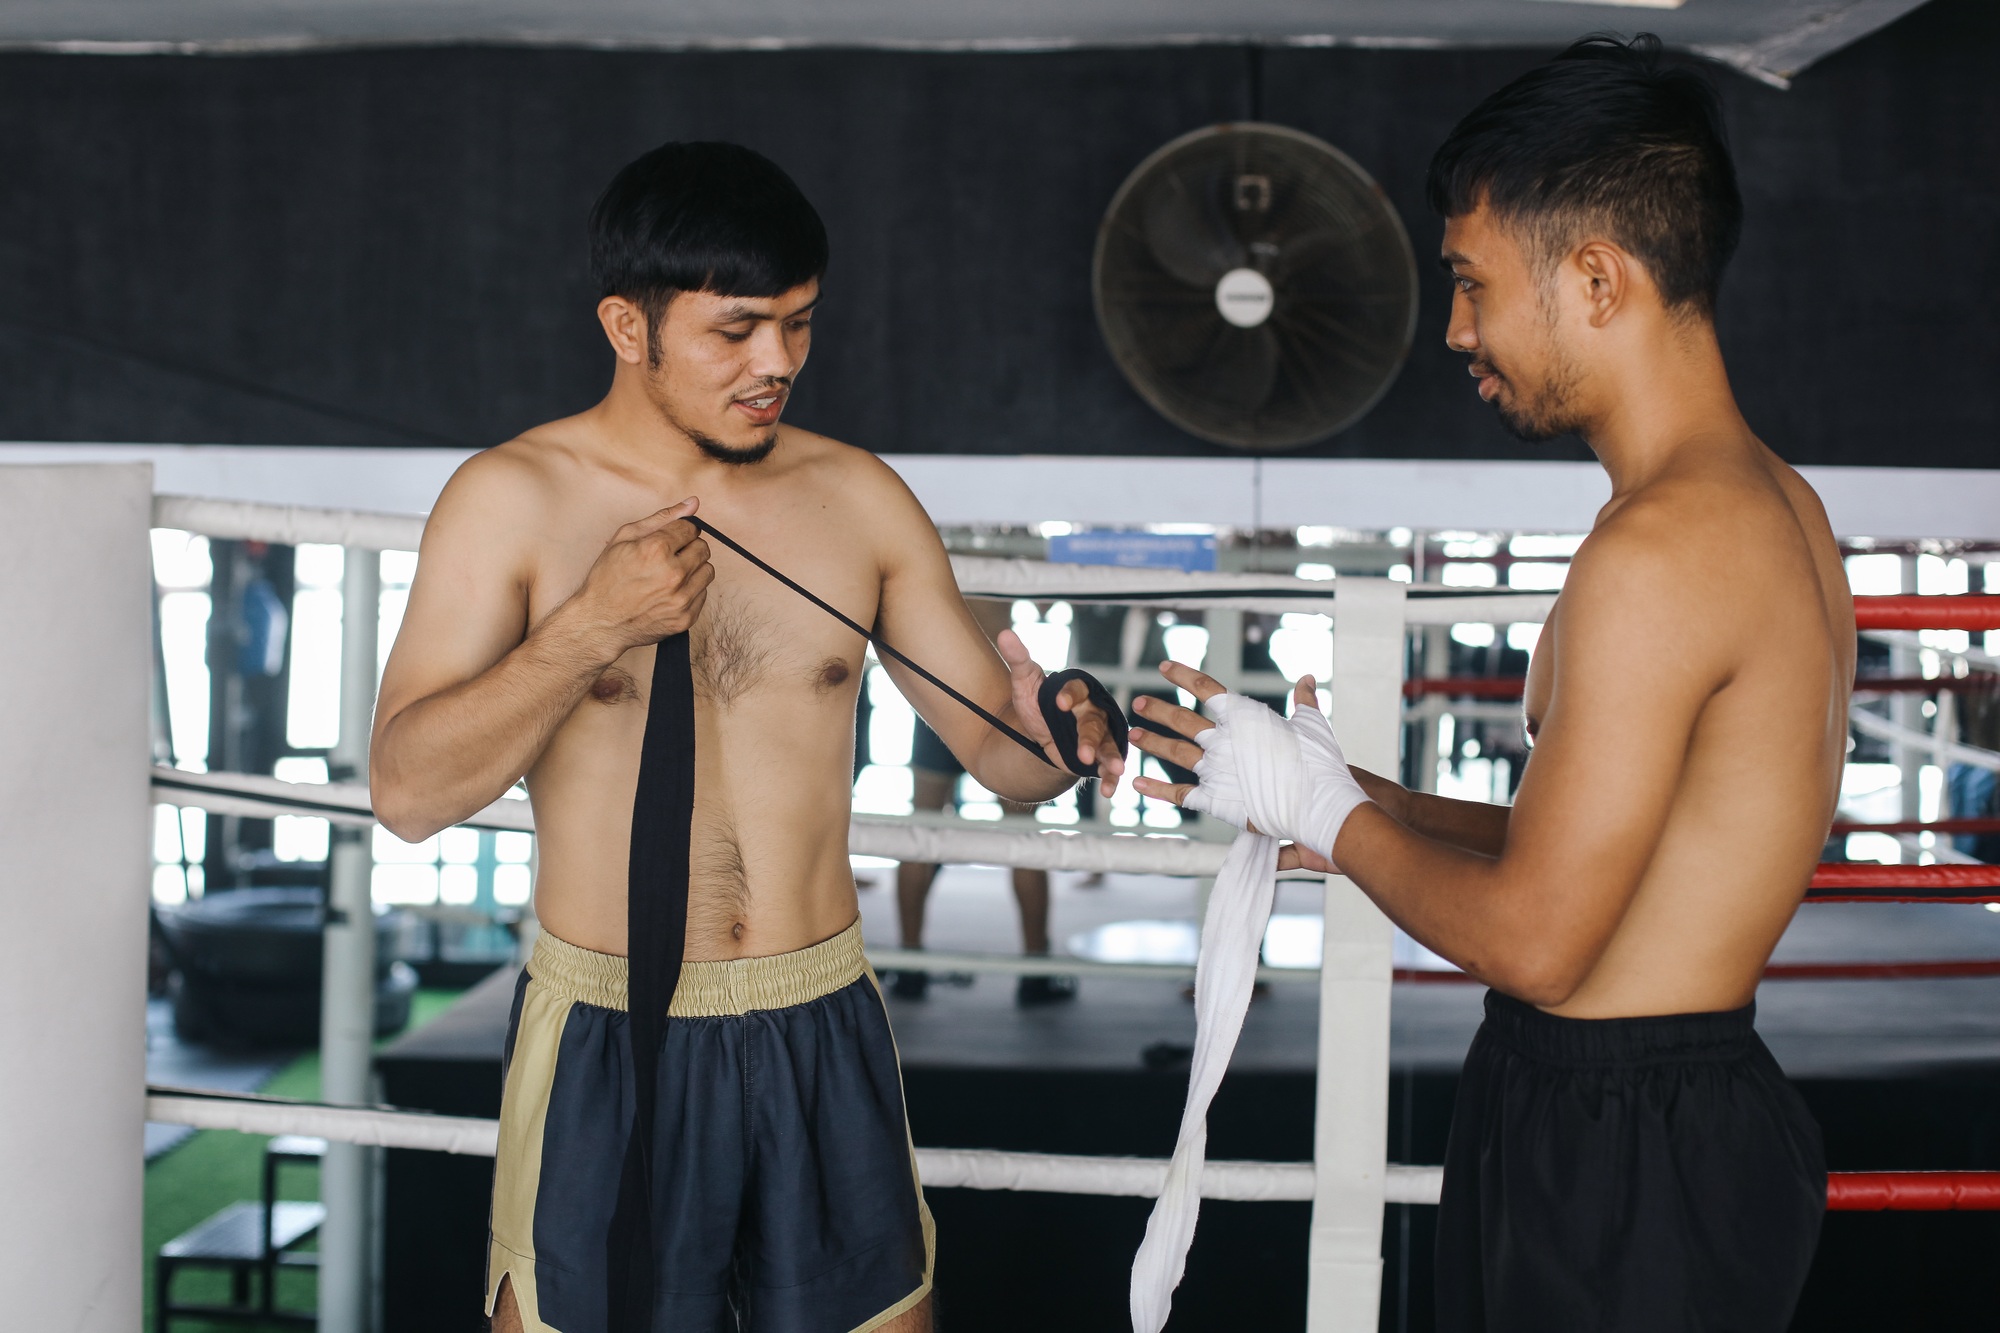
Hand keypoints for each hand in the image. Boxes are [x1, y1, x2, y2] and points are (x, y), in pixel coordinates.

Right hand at [570, 498, 714, 654]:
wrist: (599, 623)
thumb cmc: (607, 578)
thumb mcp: (625, 538)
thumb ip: (662, 518)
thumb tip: (694, 502)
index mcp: (656, 550)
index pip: (690, 529)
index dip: (678, 532)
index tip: (668, 540)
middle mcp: (673, 575)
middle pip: (703, 548)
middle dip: (688, 548)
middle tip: (667, 557)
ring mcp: (681, 599)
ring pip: (708, 570)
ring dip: (693, 569)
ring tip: (669, 575)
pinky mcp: (686, 618)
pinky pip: (703, 593)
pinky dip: (690, 590)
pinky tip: (669, 592)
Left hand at [996, 628, 1124, 794]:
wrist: (1041, 733)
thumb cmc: (1036, 705)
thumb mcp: (1024, 684)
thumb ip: (1018, 660)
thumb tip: (1004, 633)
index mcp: (1077, 690)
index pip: (1077, 689)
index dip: (1070, 695)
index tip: (1059, 703)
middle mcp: (1093, 711)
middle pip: (1095, 721)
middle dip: (1090, 737)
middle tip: (1082, 751)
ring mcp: (1100, 734)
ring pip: (1108, 744)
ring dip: (1110, 757)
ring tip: (1112, 769)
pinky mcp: (1099, 755)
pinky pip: (1108, 765)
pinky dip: (1111, 778)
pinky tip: (1108, 791)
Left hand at [1132, 663, 1366, 864]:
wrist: (1318, 802)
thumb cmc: (1319, 762)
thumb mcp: (1312, 724)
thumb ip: (1304, 700)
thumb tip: (1307, 678)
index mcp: (1244, 717)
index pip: (1207, 688)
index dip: (1184, 675)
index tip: (1165, 667)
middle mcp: (1223, 740)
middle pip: (1182, 720)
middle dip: (1158, 710)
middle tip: (1138, 703)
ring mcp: (1215, 770)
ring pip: (1175, 752)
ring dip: (1152, 742)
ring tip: (1132, 735)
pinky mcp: (1214, 799)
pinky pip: (1180, 793)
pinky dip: (1157, 789)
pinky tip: (1138, 783)